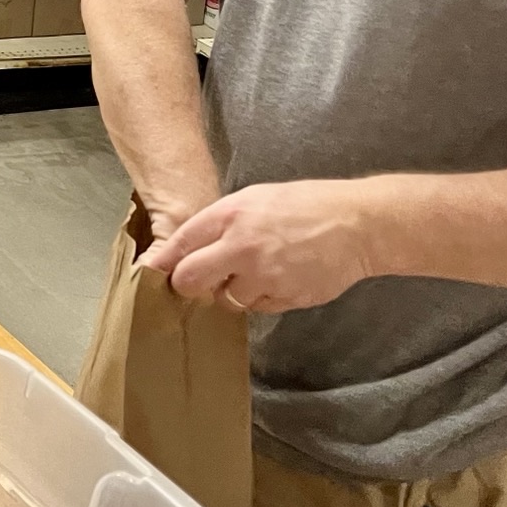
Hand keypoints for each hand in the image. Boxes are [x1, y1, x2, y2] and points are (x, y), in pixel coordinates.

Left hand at [141, 178, 377, 313]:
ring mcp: (263, 276)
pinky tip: (276, 280)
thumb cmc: (304, 205)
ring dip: (231, 292)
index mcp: (230, 215)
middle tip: (196, 282)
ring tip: (251, 274)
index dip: (162, 262)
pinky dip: (260, 299)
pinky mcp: (285, 298)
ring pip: (226, 300)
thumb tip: (189, 248)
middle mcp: (241, 247)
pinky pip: (257, 308)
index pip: (181, 245)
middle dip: (187, 285)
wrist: (356, 224)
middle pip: (190, 281)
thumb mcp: (256, 198)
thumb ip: (221, 222)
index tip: (150, 273)